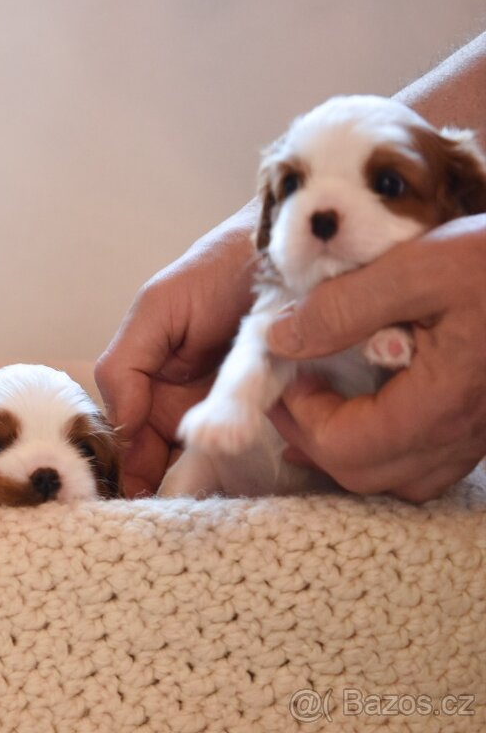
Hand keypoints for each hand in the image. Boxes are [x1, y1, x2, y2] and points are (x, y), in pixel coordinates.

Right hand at [95, 202, 259, 496]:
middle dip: (160, 490)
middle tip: (162, 515)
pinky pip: (247, 456)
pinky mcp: (268, 417)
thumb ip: (125, 366)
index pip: (126, 440)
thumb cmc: (216, 270)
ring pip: (201, 467)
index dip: (123, 472)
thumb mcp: (157, 310)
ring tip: (190, 512)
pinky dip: (237, 474)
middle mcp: (183, 405)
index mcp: (150, 384)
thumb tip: (120, 431)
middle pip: (161, 464)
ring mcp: (225, 415)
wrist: (287, 249)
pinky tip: (228, 492)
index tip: (127, 500)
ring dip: (196, 489)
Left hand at [265, 214, 485, 500]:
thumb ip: (343, 308)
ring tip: (316, 406)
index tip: (287, 373)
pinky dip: (387, 443)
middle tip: (289, 390)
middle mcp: (464, 433)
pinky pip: (431, 458)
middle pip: (367, 476)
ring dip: (348, 450)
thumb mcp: (420, 267)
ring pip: (401, 478)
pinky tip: (369, 405)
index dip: (301, 418)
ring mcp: (480, 432)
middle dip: (314, 438)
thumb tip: (280, 339)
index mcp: (441, 403)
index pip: (347, 448)